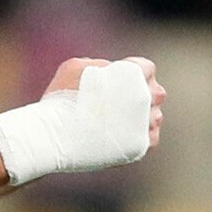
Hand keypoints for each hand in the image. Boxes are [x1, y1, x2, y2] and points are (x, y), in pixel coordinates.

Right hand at [0, 55, 164, 183]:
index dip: (134, 72)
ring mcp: (143, 123)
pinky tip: (125, 133)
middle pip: (156, 92)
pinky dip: (142, 135)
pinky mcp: (138, 146)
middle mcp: (144, 98)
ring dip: (143, 116)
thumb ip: (101, 65)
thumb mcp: (77, 65)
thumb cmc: (61, 98)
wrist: (55, 136)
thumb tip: (112, 72)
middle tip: (122, 100)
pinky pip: (152, 138)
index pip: (148, 68)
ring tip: (121, 120)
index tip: (120, 80)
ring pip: (156, 116)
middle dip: (143, 93)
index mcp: (132, 74)